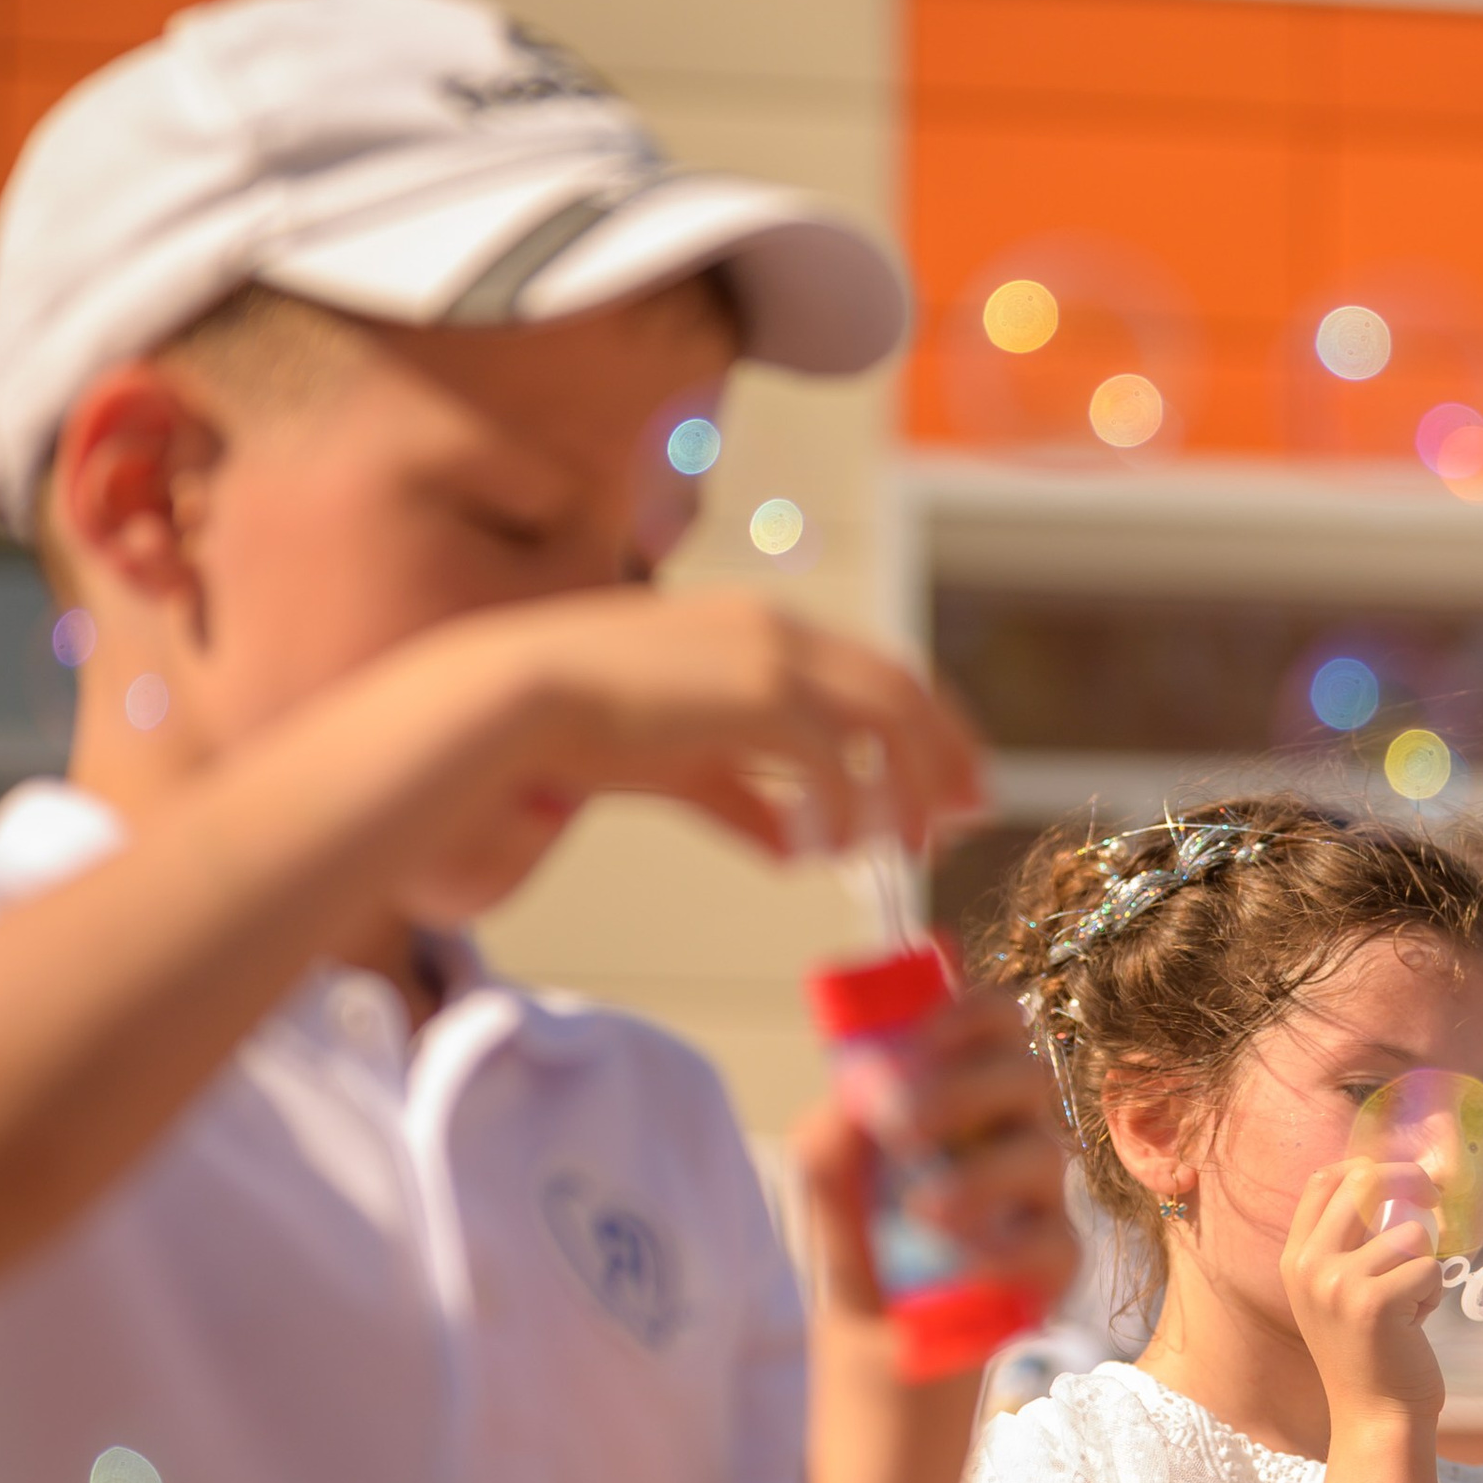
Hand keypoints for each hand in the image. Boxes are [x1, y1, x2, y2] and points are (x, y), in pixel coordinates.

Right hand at [397, 583, 986, 871]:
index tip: (952, 785)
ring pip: (883, 719)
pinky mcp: (755, 694)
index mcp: (764, 629)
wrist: (515, 700)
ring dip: (907, 786)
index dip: (927, 727)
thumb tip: (790, 853)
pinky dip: (841, 811)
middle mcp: (779, 630)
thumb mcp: (682, 766)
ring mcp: (770, 655)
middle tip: (967, 816)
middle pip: (902, 687)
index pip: (877, 671)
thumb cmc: (584, 728)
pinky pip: (831, 761)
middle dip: (945, 755)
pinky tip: (824, 854)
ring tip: (906, 846)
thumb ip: (743, 802)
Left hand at [795, 983, 1074, 1327]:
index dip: (969, 1015)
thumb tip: (859, 1092)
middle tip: (903, 1130)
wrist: (873, 1329)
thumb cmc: (860, 1228)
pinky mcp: (1055, 1260)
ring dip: (979, 1175)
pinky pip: (1054, 1243)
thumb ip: (834, 1127)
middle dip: (965, 1092)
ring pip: (1044, 1155)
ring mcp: (1041, 1194)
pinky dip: (1007, 1250)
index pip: (997, 1020)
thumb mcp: (827, 1172)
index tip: (920, 1042)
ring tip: (920, 1212)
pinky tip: (965, 1263)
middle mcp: (1016, 1128)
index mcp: (969, 1086)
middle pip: (1028, 1075)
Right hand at [1280, 1154, 1446, 1427]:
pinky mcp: (1374, 1303)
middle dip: (1410, 1180)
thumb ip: (1350, 1243)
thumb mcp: (1338, 1291)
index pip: (1323, 1180)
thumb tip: (1392, 1180)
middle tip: (1435, 1195)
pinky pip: (1428, 1269)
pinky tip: (1416, 1324)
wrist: (1375, 1417)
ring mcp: (1337, 1284)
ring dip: (1424, 1265)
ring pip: (1409, 1234)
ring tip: (1411, 1303)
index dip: (1366, 1164)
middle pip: (1363, 1183)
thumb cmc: (1369, 1352)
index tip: (1400, 1175)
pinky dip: (1433, 1295)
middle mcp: (1308, 1265)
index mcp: (1295, 1258)